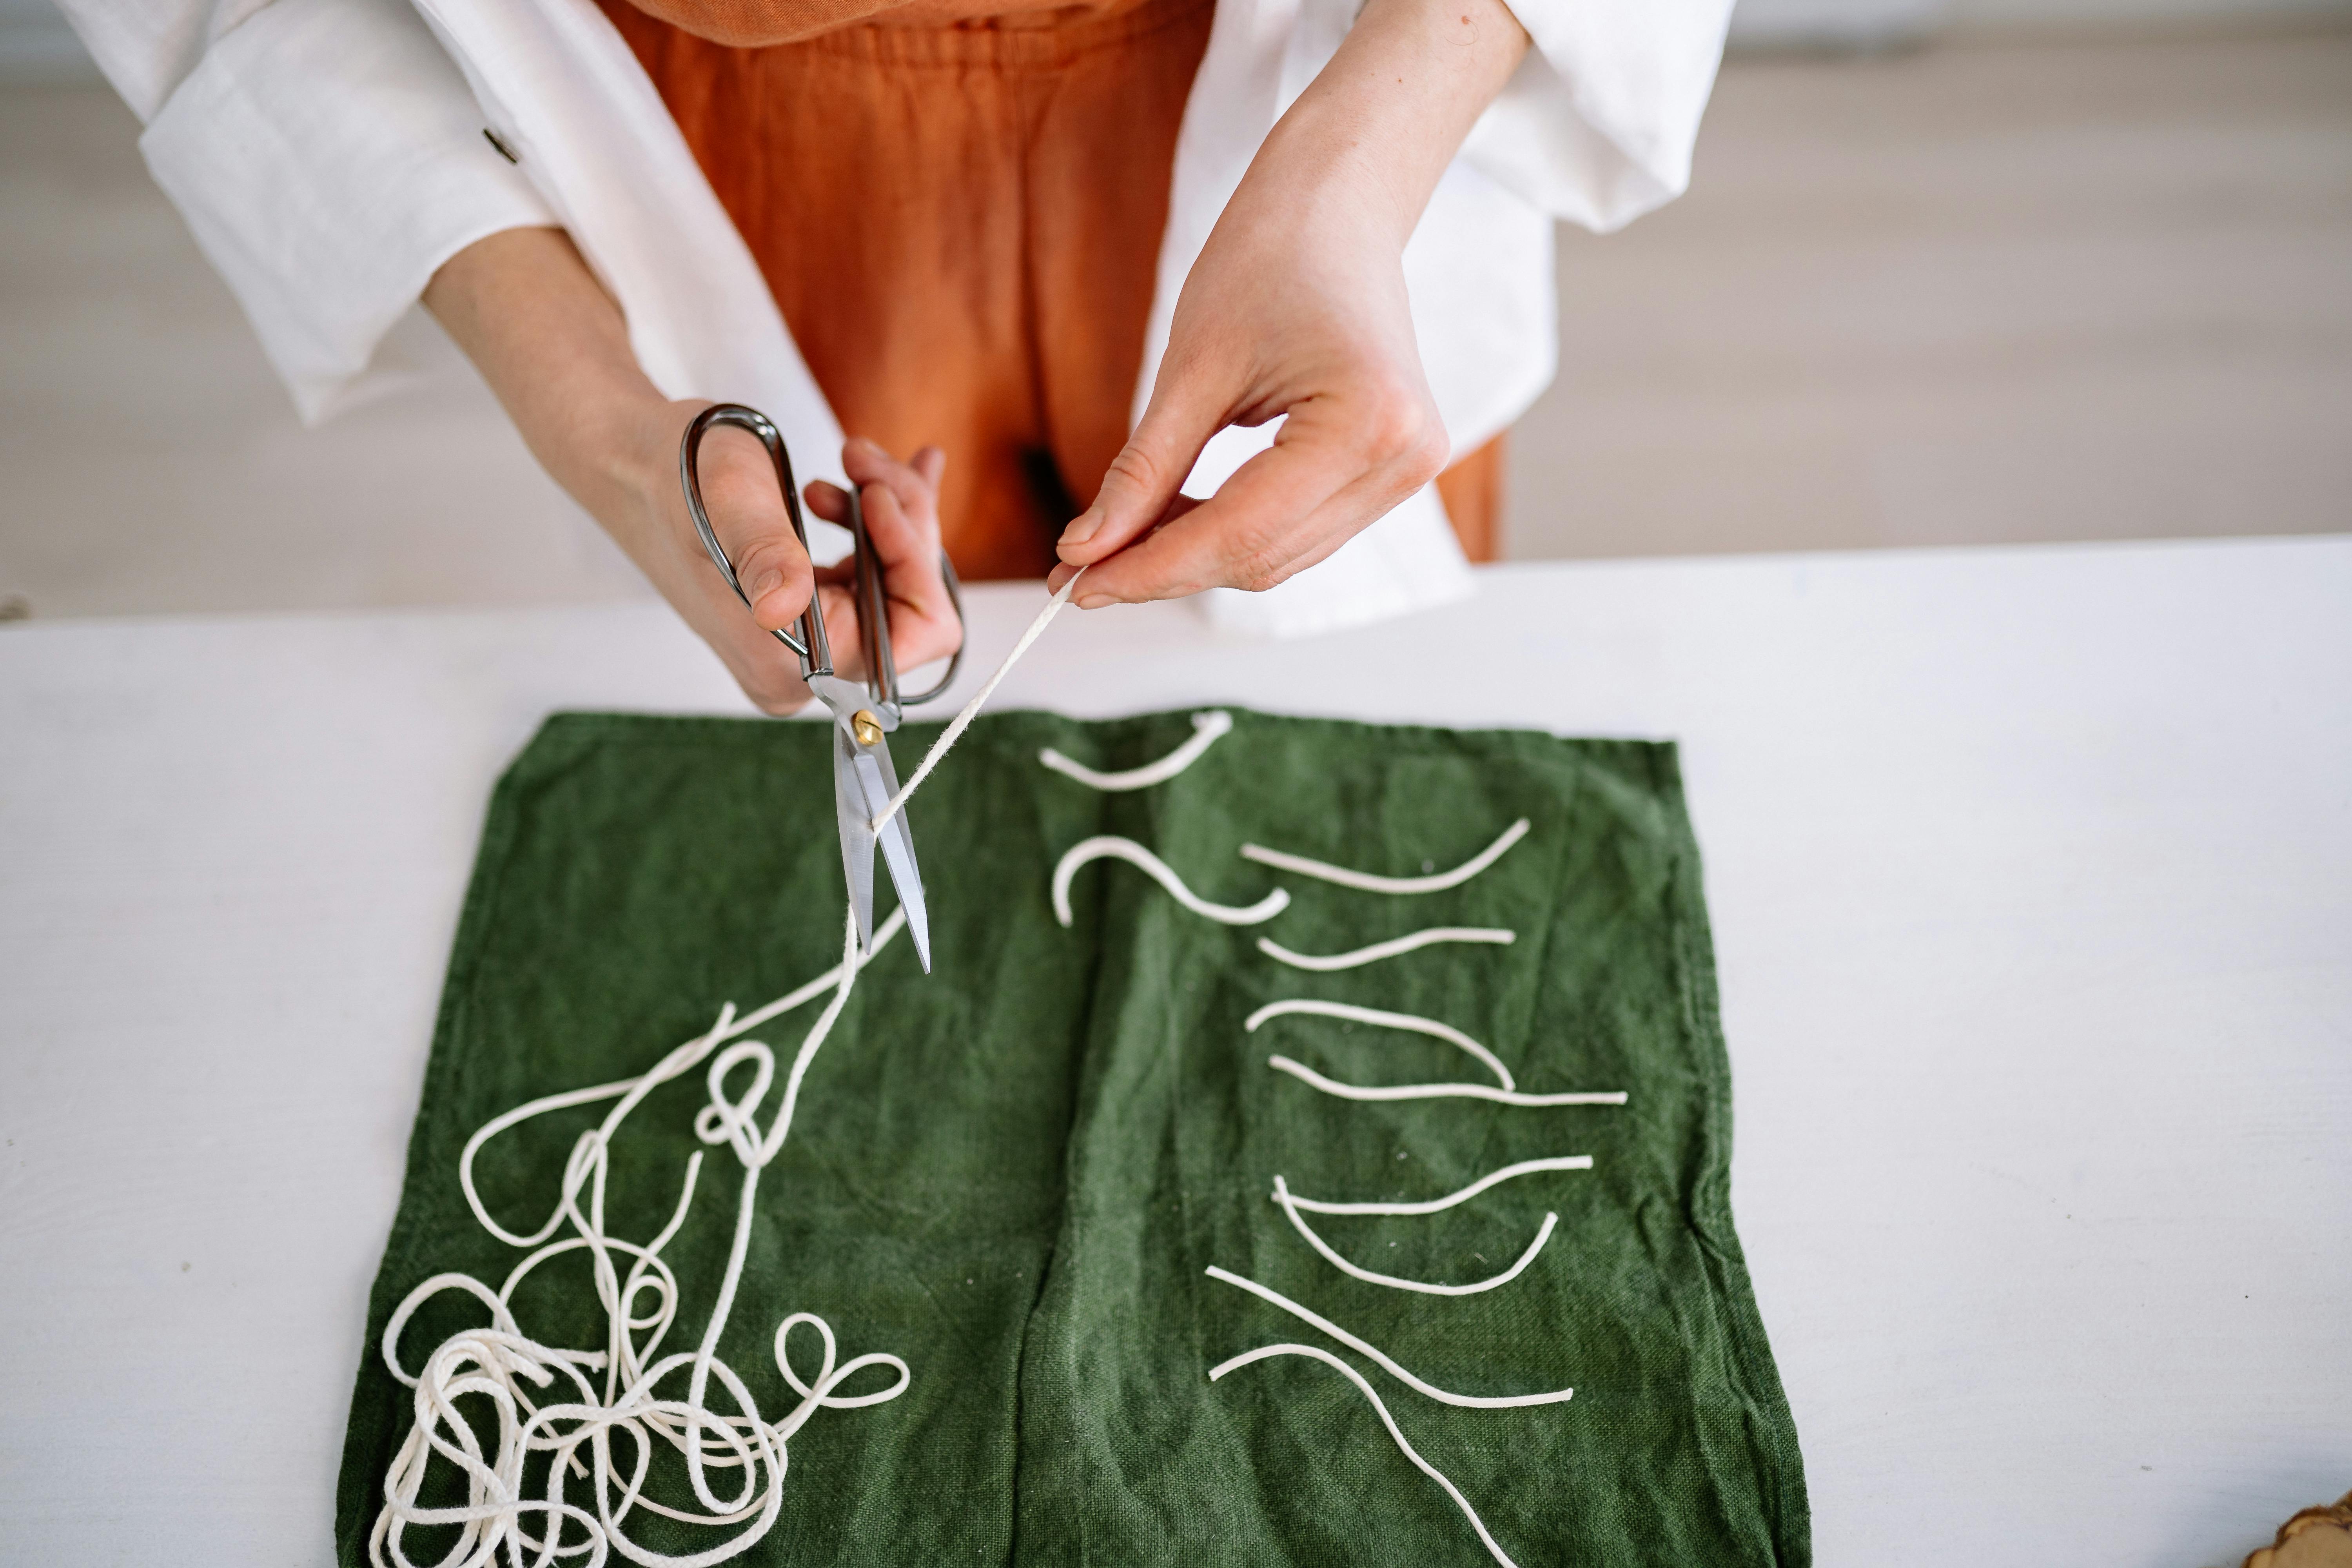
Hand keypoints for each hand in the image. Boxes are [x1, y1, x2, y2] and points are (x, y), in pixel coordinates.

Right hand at [423, 230, 957, 713]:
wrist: (636, 460)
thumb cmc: (678, 475)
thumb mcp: (730, 503)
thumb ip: (762, 553)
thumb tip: (780, 604)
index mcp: (790, 667)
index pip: (911, 635)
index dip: (913, 560)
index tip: (875, 493)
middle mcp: (805, 672)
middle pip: (912, 605)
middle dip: (903, 523)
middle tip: (860, 458)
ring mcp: (807, 644)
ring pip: (899, 580)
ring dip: (889, 508)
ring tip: (850, 457)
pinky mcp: (806, 612)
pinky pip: (877, 571)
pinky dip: (884, 515)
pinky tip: (868, 470)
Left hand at [1049, 0, 1528, 606]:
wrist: (1339, 204)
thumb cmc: (1271, 254)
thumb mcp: (1193, 365)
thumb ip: (1144, 469)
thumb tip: (1086, 551)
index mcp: (1367, 422)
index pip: (1240, 534)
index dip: (1148, 569)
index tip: (1073, 583)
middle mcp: (1403, 461)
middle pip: (1263, 559)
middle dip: (1164, 569)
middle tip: (1078, 567)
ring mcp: (1407, 471)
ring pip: (1279, 557)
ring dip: (1195, 558)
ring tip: (1119, 539)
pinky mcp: (1391, 472)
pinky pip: (1298, 532)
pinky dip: (1231, 534)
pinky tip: (1175, 518)